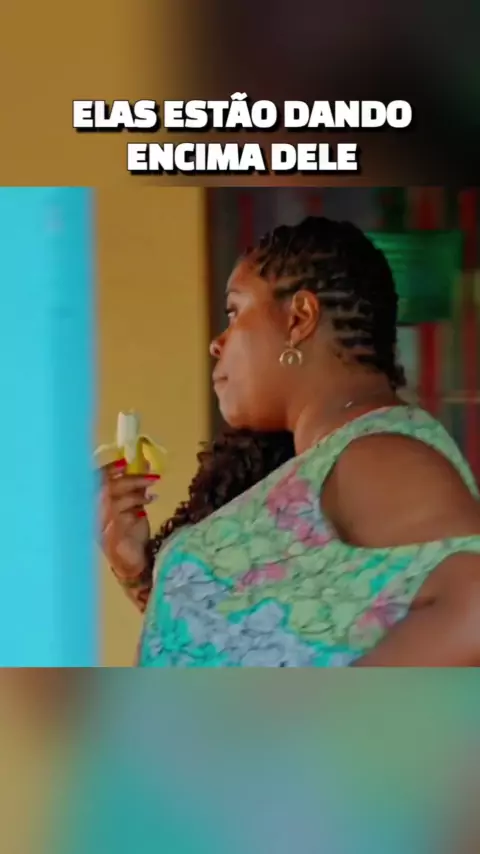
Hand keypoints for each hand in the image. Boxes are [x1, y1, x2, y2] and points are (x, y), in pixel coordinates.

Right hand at [98, 459, 159, 582]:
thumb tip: (145, 465)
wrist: (130, 563)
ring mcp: (99, 526)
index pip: (95, 481)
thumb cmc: (130, 535)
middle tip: (150, 474)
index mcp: (95, 505)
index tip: (125, 461)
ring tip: (152, 489)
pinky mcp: (110, 535)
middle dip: (128, 478)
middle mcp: (93, 514)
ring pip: (112, 499)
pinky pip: (120, 515)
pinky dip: (135, 505)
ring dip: (135, 491)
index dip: (108, 469)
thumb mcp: (133, 507)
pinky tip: (148, 503)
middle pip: (105, 488)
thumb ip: (135, 489)